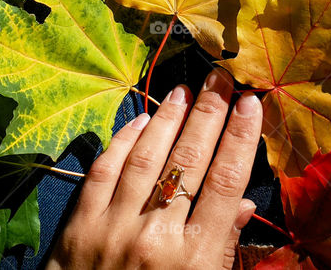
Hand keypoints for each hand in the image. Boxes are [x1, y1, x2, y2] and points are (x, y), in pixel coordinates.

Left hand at [46, 68, 262, 269]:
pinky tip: (139, 121)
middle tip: (220, 78)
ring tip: (184, 92)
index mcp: (196, 258)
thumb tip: (243, 204)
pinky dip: (122, 142)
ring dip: (167, 119)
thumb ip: (222, 251)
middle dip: (209, 114)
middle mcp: (157, 236)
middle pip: (189, 160)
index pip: (226, 182)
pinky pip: (102, 171)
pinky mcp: (78, 226)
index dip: (241, 137)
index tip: (251, 103)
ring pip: (146, 158)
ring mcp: (113, 227)